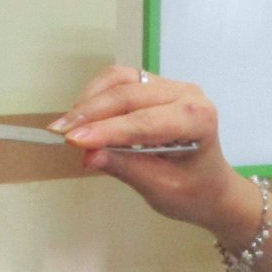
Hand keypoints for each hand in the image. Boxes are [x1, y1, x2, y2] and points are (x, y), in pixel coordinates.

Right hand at [53, 66, 244, 230]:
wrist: (211, 187)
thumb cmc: (193, 192)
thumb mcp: (160, 188)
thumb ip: (125, 168)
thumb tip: (88, 155)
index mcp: (198, 120)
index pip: (145, 122)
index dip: (106, 130)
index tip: (73, 140)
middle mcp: (187, 94)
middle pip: (130, 94)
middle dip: (91, 113)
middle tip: (59, 132)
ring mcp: (171, 86)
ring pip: (122, 79)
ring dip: (90, 99)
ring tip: (67, 124)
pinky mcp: (156, 86)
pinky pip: (121, 80)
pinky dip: (97, 93)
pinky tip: (81, 113)